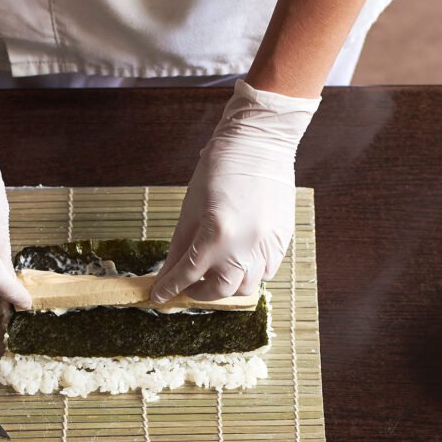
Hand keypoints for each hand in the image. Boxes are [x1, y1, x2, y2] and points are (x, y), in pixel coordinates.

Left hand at [151, 80, 319, 303]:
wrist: (259, 145)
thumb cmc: (220, 170)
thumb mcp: (190, 209)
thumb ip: (180, 248)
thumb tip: (167, 275)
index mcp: (216, 235)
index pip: (188, 274)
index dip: (170, 288)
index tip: (159, 297)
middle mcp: (244, 247)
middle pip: (220, 290)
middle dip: (200, 293)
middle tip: (189, 286)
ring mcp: (267, 246)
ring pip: (246, 286)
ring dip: (227, 285)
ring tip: (215, 273)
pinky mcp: (282, 241)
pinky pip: (267, 272)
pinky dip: (250, 273)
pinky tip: (239, 260)